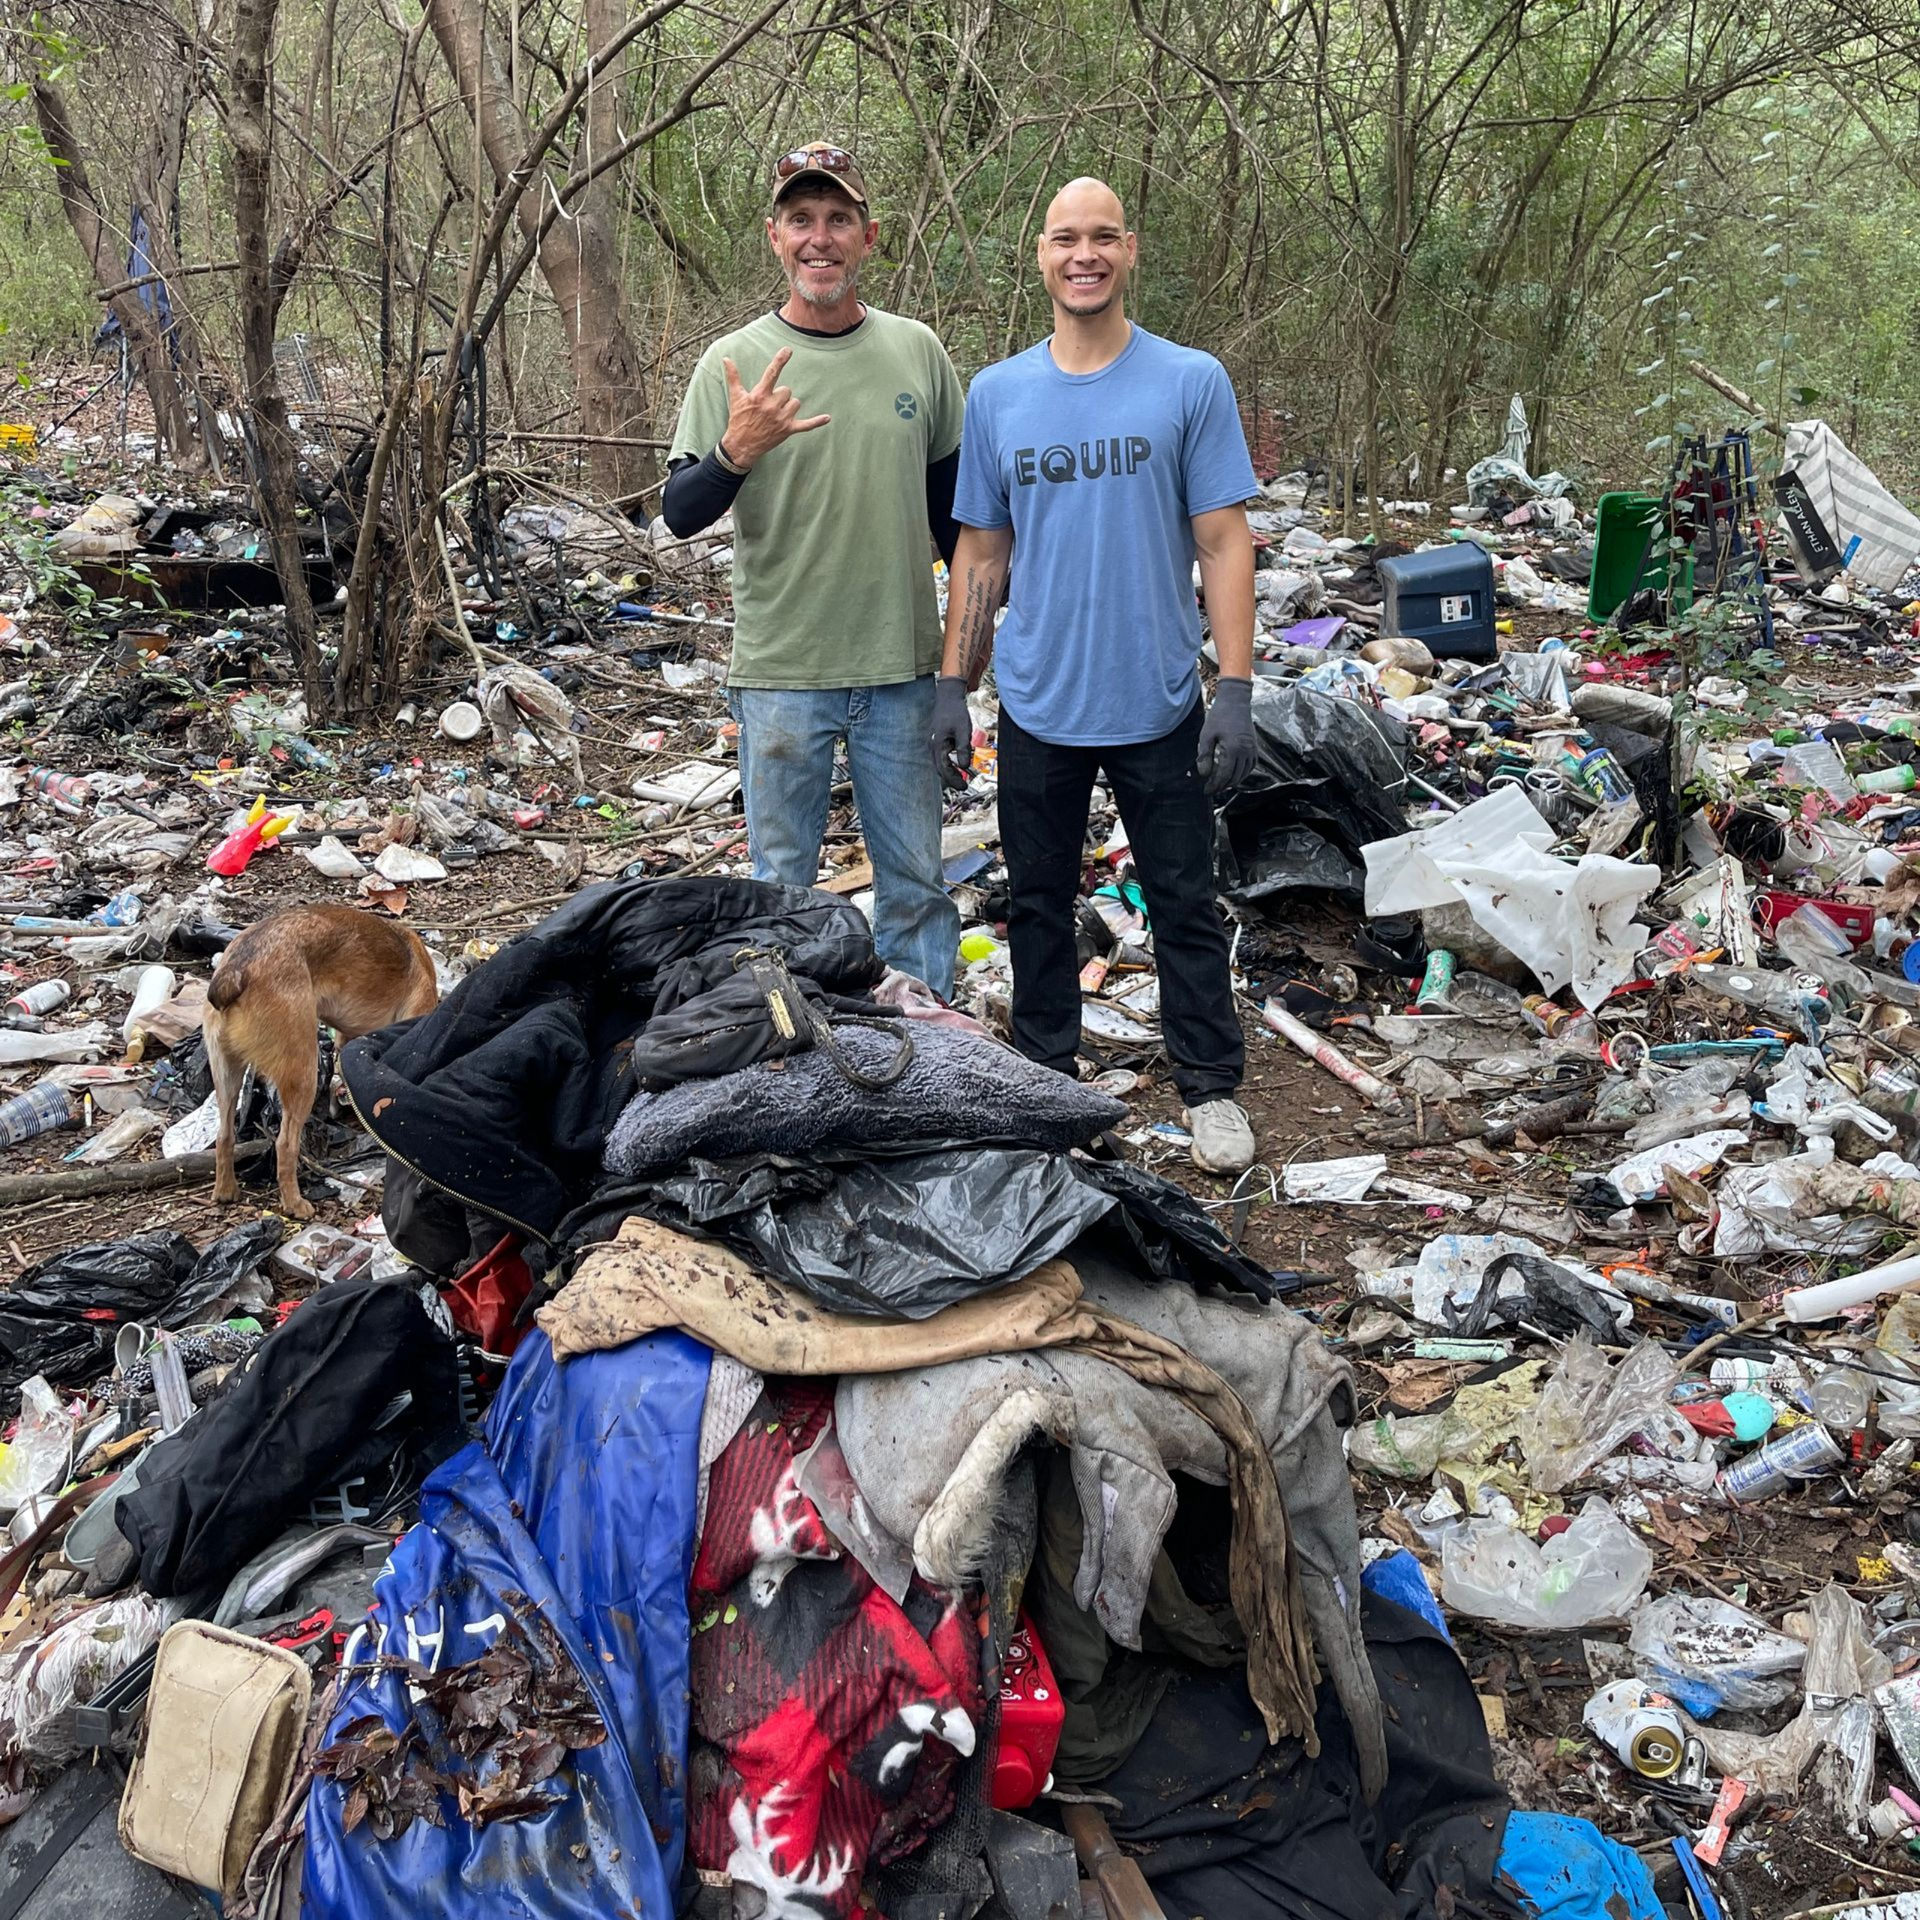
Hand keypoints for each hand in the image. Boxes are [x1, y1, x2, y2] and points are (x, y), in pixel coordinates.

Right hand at [721, 348, 830, 466]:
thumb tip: (726, 359)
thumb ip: (733, 377)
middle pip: (787, 390)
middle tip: (769, 406)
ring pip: (795, 403)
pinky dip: (816, 422)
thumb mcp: (735, 397)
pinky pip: (806, 425)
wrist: (741, 445)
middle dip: (780, 396)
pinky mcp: (788, 430)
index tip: (788, 350)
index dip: (780, 360)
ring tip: (776, 415)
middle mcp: (772, 405)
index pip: (772, 373)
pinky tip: (827, 418)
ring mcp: (781, 418)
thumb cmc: (738, 419)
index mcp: (760, 395)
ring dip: (789, 406)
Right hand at [930, 674, 974, 790]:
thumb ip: (963, 749)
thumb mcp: (963, 730)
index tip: (963, 786)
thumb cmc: (955, 711)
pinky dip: (948, 763)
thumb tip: (964, 767)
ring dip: (949, 772)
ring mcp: (933, 742)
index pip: (944, 769)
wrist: (948, 696)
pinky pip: (940, 756)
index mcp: (938, 745)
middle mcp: (932, 745)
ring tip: (961, 778)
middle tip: (963, 785)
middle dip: (951, 779)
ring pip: (939, 763)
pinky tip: (957, 764)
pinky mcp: (937, 740)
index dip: (954, 780)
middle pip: (939, 769)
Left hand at [1196, 676, 1256, 797]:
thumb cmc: (1219, 716)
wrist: (1236, 701)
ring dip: (1233, 781)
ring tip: (1221, 784)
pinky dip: (1243, 774)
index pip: (1223, 775)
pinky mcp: (1255, 747)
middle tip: (1212, 789)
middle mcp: (1245, 751)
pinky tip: (1234, 775)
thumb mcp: (1206, 735)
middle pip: (1234, 777)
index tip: (1206, 790)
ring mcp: (1252, 750)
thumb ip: (1205, 755)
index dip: (1214, 785)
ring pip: (1244, 774)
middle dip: (1222, 786)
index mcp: (1233, 749)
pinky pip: (1251, 766)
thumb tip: (1204, 774)